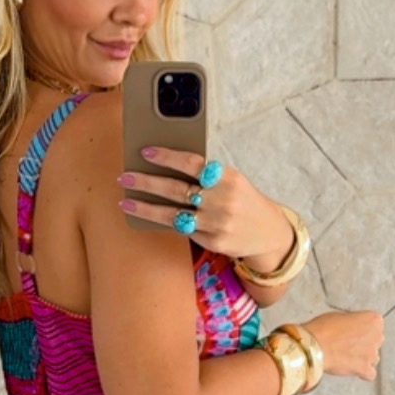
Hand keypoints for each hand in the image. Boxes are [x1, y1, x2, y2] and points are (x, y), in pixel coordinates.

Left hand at [118, 147, 291, 266]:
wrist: (269, 232)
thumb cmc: (243, 200)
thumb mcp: (232, 180)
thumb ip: (206, 175)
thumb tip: (166, 166)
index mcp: (228, 177)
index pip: (192, 163)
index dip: (166, 157)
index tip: (145, 152)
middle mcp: (223, 200)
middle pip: (176, 190)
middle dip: (146, 183)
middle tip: (124, 177)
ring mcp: (218, 224)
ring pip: (173, 215)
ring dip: (146, 208)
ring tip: (126, 202)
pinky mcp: (214, 242)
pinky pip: (183, 230)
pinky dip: (165, 222)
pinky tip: (148, 216)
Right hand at [304, 309, 383, 382]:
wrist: (314, 347)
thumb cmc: (324, 329)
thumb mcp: (340, 315)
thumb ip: (352, 322)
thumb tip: (351, 328)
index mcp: (373, 320)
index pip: (373, 325)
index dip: (361, 329)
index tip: (351, 332)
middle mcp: (377, 336)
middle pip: (374, 342)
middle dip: (363, 344)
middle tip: (347, 345)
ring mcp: (372, 354)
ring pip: (372, 358)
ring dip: (362, 358)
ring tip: (345, 357)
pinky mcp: (366, 369)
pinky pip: (369, 374)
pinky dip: (361, 373)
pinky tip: (350, 368)